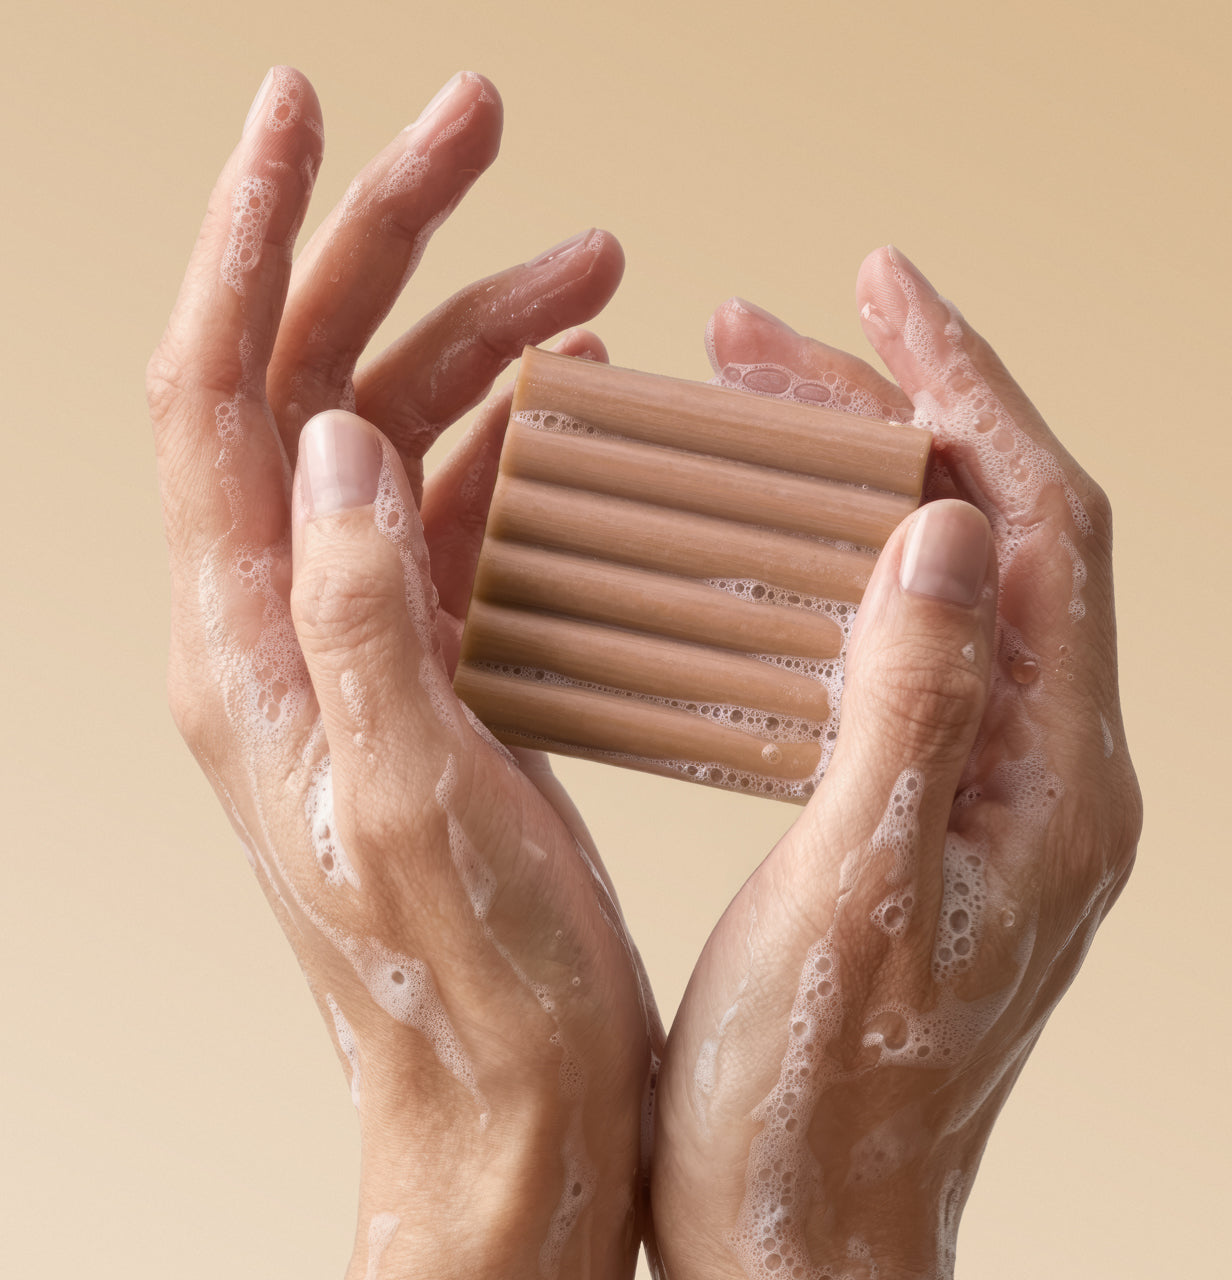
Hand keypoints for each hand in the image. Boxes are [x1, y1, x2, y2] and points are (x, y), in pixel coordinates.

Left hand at [146, 66, 658, 1279]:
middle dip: (394, 239)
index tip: (306, 108)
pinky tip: (576, 399)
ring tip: (596, 266)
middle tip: (489, 130)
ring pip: (398, 430)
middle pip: (314, 376)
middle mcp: (282, 626)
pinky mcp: (433, 668)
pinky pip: (456, 511)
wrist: (511, 1107)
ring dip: (483, 333)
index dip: (254, 236)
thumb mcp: (408, 801)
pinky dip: (513, 434)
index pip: (216, 385)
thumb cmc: (473, 991)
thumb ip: (355, 618)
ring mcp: (358, 640)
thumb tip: (340, 437)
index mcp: (247, 646)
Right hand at [651, 252, 1141, 1277]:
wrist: (805, 1237)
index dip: (961, 385)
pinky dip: (810, 581)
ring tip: (734, 420)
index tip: (877, 284)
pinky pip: (880, 656)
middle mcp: (1041, 770)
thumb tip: (938, 525)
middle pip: (981, 534)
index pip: (1037, 522)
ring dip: (839, 490)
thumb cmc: (815, 1100)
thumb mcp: (855, 890)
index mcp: (1054, 778)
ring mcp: (982, 792)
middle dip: (878, 418)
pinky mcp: (916, 817)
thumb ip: (911, 705)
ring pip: (925, 586)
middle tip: (750, 345)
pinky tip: (734, 564)